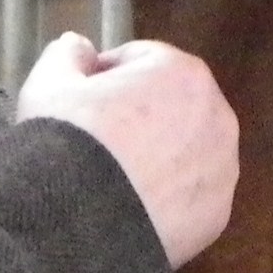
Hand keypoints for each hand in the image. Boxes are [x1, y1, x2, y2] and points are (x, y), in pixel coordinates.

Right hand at [15, 33, 238, 266]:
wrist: (79, 223)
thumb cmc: (69, 140)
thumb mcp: (50, 84)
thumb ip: (67, 54)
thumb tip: (79, 49)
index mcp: (182, 71)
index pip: (141, 61)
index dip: (105, 77)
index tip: (79, 99)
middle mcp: (217, 115)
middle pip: (171, 106)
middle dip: (138, 117)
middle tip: (96, 140)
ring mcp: (222, 168)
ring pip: (185, 152)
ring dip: (158, 157)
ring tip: (114, 178)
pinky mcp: (217, 215)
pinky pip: (188, 196)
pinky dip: (167, 199)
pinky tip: (131, 207)